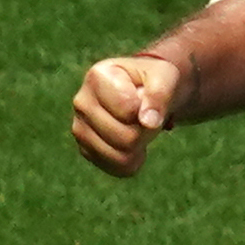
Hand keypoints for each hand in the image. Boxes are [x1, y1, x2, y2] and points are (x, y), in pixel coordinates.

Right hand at [72, 54, 182, 176]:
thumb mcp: (165, 77)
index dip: (150, 109)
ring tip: (140, 127)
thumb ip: (159, 95)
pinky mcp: (86, 148)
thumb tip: (148, 123)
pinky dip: (134, 161)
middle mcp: (82, 102)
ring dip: (141, 146)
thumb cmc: (154, 80)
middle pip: (126, 137)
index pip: (129, 109)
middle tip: (148, 116)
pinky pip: (116, 168)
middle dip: (147, 131)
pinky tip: (135, 145)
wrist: (146, 91)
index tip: (149, 97)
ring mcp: (80, 127)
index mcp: (97, 77)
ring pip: (120, 156)